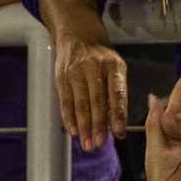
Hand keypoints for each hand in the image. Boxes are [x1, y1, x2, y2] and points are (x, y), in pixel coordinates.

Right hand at [55, 27, 127, 151]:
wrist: (78, 36)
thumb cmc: (102, 59)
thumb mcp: (116, 69)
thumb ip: (118, 95)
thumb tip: (117, 126)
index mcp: (113, 66)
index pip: (116, 92)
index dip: (117, 113)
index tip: (118, 132)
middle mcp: (95, 68)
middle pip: (96, 100)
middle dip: (98, 125)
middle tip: (99, 144)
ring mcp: (76, 72)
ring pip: (80, 103)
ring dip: (83, 126)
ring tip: (87, 144)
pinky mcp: (62, 76)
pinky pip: (65, 100)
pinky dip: (68, 117)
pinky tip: (73, 131)